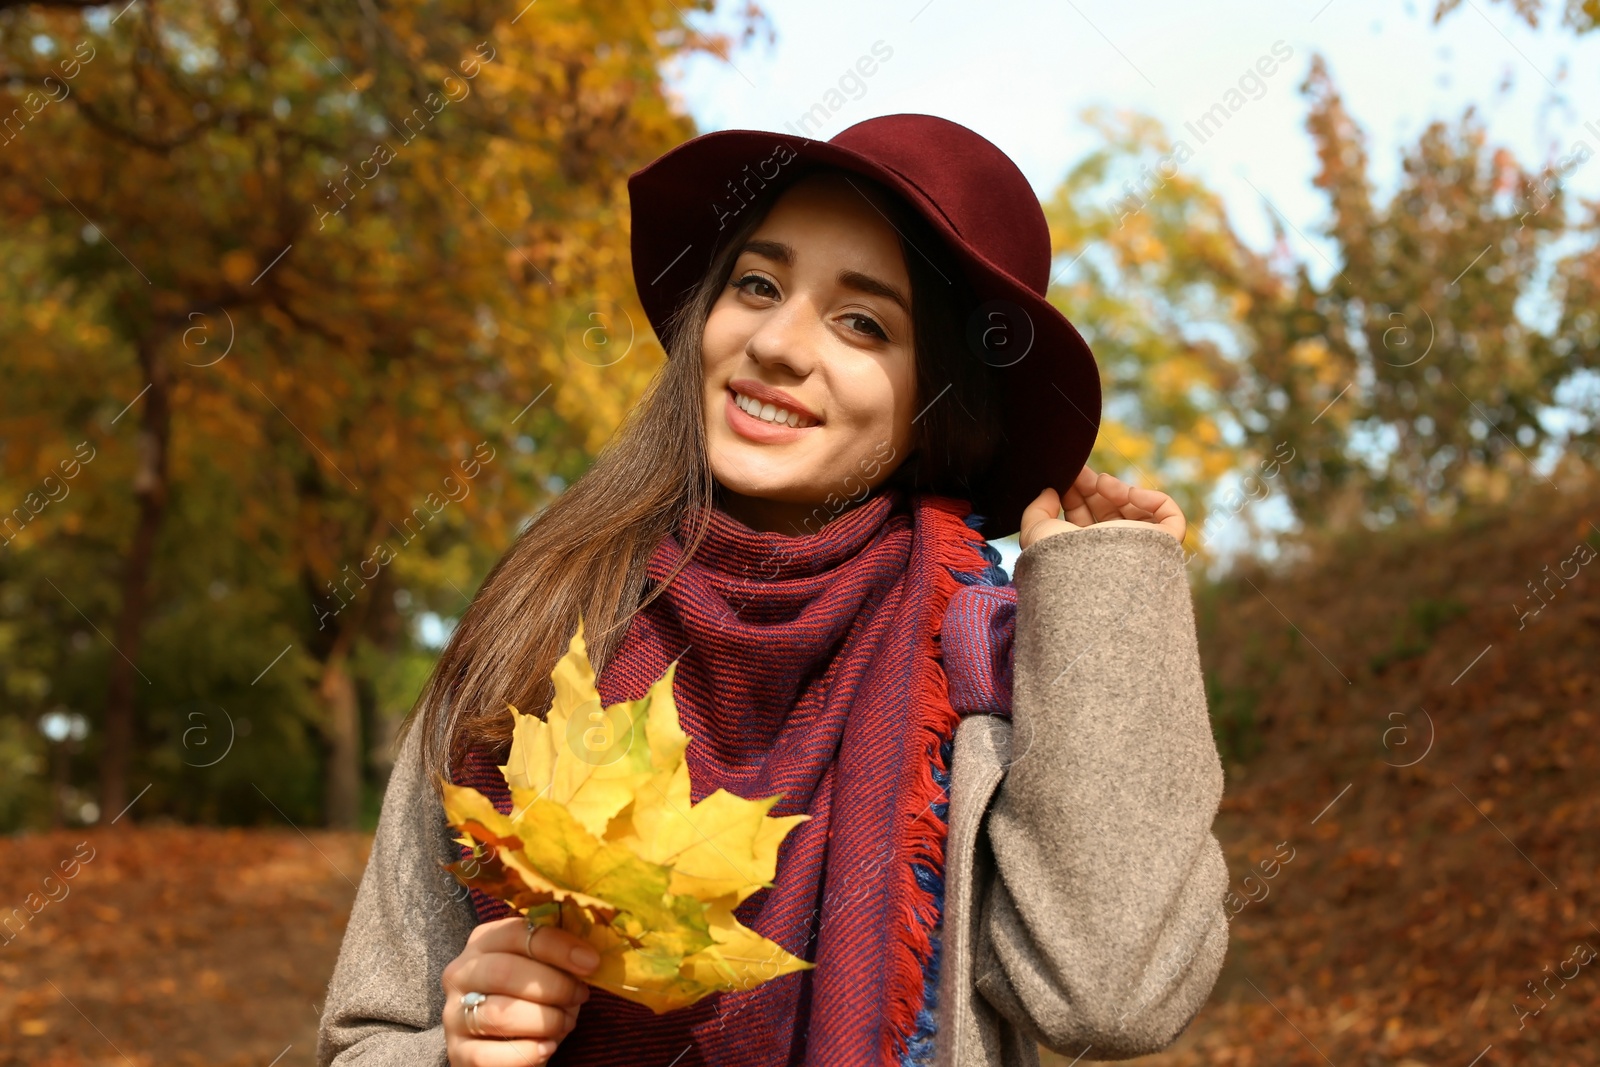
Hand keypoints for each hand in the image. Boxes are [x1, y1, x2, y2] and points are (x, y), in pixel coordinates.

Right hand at [442, 916, 596, 1065]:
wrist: (508, 1041)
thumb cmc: (533, 996)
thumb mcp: (544, 969)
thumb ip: (559, 957)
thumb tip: (588, 957)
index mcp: (484, 941)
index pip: (516, 933)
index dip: (557, 946)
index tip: (591, 962)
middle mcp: (461, 973)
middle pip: (504, 971)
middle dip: (553, 986)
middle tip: (580, 996)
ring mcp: (453, 1014)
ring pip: (499, 1014)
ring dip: (544, 1020)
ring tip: (566, 1023)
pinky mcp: (457, 1052)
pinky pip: (489, 1055)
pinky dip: (527, 1052)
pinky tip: (547, 1048)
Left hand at [1019, 464, 1186, 550]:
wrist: (1090, 579)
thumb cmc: (1059, 561)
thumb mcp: (1035, 533)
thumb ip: (1035, 511)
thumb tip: (1048, 492)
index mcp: (1082, 551)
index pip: (1083, 516)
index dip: (1075, 494)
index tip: (1065, 477)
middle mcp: (1110, 550)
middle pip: (1107, 509)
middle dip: (1093, 487)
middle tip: (1080, 472)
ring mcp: (1138, 547)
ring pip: (1136, 510)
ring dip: (1120, 490)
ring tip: (1103, 483)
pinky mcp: (1162, 545)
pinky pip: (1171, 518)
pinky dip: (1156, 500)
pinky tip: (1132, 494)